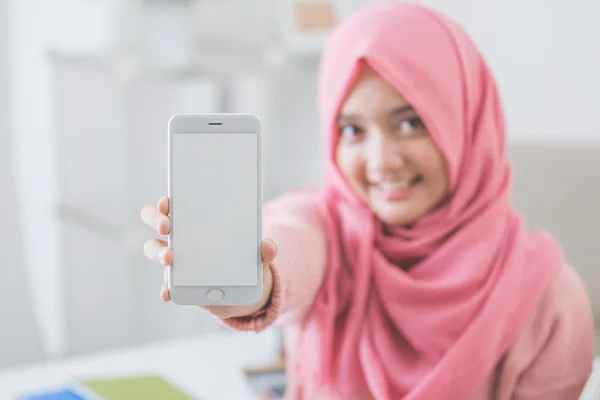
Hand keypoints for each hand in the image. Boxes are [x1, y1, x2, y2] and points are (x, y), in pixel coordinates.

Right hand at [140, 196, 275, 317]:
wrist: (244, 293)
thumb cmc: (246, 262)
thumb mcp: (258, 255)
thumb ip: (264, 250)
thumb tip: (268, 246)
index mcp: (198, 221)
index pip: (174, 204)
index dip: (166, 201)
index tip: (168, 202)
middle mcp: (181, 237)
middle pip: (157, 221)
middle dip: (157, 219)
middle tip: (167, 225)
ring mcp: (177, 260)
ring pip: (155, 250)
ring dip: (158, 252)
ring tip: (170, 259)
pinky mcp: (178, 284)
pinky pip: (166, 284)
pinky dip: (165, 287)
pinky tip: (168, 291)